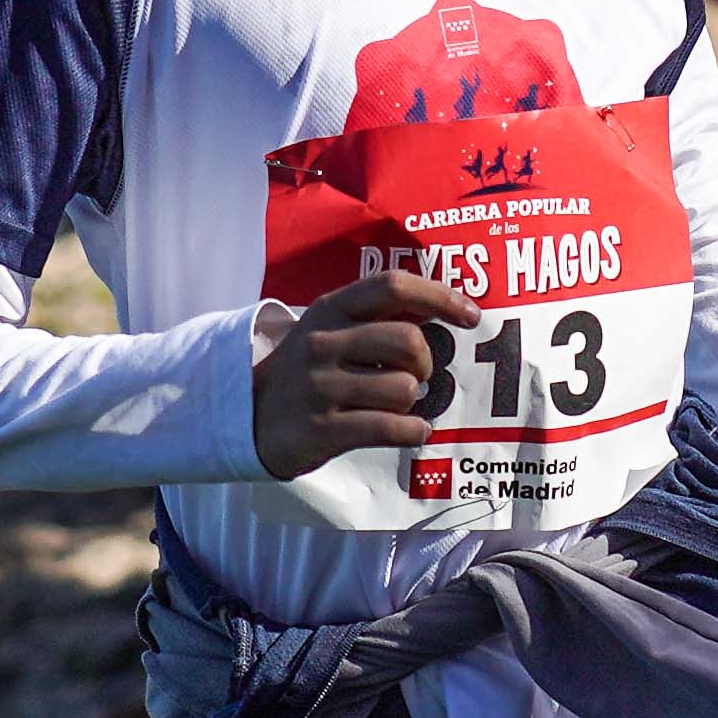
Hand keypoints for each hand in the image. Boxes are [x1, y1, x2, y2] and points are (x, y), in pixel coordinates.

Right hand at [252, 266, 477, 474]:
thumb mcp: (328, 328)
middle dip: (426, 363)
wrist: (247, 417)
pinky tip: (412, 430)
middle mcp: (323, 342)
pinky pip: (391, 428)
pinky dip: (413, 431)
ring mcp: (320, 386)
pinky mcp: (322, 428)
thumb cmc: (306, 370)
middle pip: (410, 340)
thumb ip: (374, 317)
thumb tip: (442, 314)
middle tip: (417, 376)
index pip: (393, 286)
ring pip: (405, 389)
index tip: (470, 315)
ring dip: (413, 402)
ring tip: (397, 406)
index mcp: (330, 309)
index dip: (439, 296)